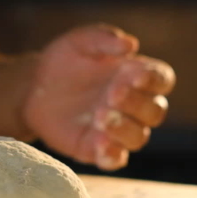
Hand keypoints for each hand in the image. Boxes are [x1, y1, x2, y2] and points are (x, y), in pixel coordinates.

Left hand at [21, 25, 174, 170]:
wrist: (34, 87)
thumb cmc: (64, 60)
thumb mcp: (79, 41)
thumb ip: (104, 38)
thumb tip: (130, 45)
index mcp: (136, 75)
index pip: (162, 80)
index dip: (155, 80)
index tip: (136, 77)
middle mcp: (134, 104)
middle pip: (155, 111)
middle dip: (137, 104)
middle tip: (111, 94)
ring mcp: (119, 128)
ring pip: (139, 137)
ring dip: (125, 129)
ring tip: (100, 117)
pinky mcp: (99, 148)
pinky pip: (116, 159)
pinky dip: (112, 154)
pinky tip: (99, 144)